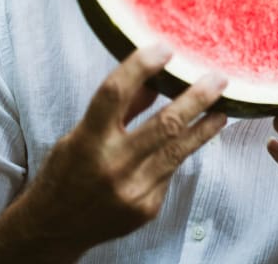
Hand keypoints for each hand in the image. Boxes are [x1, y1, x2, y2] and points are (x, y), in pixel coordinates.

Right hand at [10, 43, 227, 255]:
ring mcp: (132, 190)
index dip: (140, 66)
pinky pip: (171, 172)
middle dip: (197, 98)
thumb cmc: (67, 173)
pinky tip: (193, 140)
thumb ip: (119, 109)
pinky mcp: (147, 207)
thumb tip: (154, 78)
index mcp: (86, 141)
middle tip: (219, 79)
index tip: (165, 48)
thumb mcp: (80, 135)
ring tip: (222, 109)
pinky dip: (181, 154)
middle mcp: (111, 165)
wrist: (54, 228)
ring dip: (206, 126)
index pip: (114, 94)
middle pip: (165, 124)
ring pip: (180, 150)